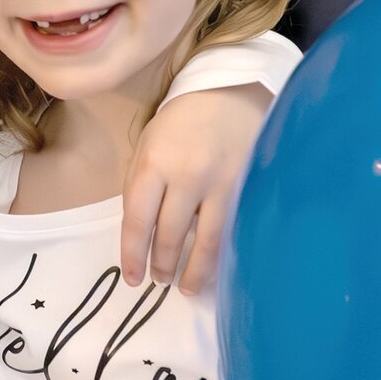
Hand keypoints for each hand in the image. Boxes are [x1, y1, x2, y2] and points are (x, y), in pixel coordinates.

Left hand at [121, 83, 273, 294]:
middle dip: (162, 265)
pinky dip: (221, 253)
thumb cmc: (180, 121)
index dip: (133, 256)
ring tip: (187, 288)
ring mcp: (221, 183)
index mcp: (153, 164)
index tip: (132, 278)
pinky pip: (232, 230)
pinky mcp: (247, 187)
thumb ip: (141, 187)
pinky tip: (215, 267)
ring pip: (206, 241)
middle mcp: (187, 176)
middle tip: (159, 281)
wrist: (229, 91)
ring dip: (194, 271)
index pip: (138, 222)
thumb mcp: (147, 145)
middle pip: (170, 236)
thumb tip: (139, 234)